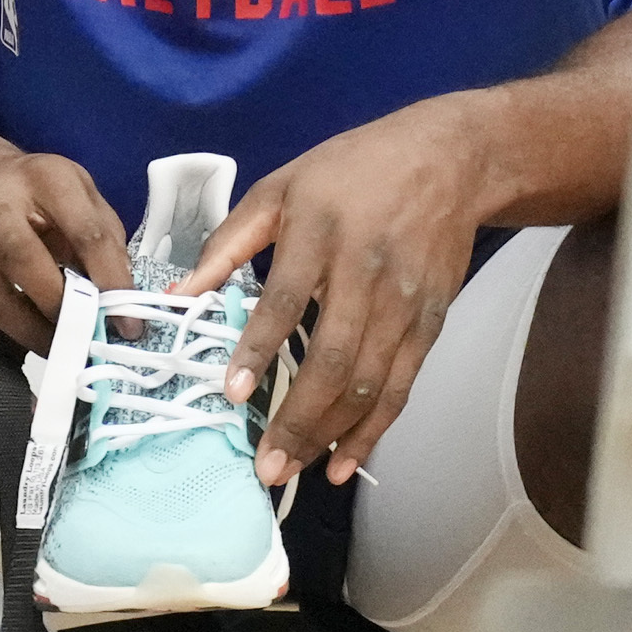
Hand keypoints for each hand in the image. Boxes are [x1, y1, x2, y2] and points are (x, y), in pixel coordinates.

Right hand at [0, 148, 134, 384]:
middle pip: (23, 262)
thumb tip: (123, 308)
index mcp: (44, 178)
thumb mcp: (81, 198)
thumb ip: (105, 243)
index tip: (129, 326)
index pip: (85, 232)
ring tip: (66, 360)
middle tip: (90, 343)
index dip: (111, 282)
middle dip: (61, 310)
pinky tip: (16, 391)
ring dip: (34, 340)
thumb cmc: (38, 198)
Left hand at [183, 95, 497, 491]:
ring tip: (293, 471)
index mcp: (322, 231)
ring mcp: (405, 303)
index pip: (287, 299)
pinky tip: (344, 463)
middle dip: (298, 419)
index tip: (233, 393)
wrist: (450, 159)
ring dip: (330, 435)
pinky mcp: (430, 323)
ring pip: (369, 384)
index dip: (260, 348)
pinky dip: (374, 429)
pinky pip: (401, 386)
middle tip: (265, 466)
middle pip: (334, 359)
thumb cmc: (352, 170)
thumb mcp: (282, 187)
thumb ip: (229, 242)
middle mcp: (368, 273)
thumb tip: (181, 294)